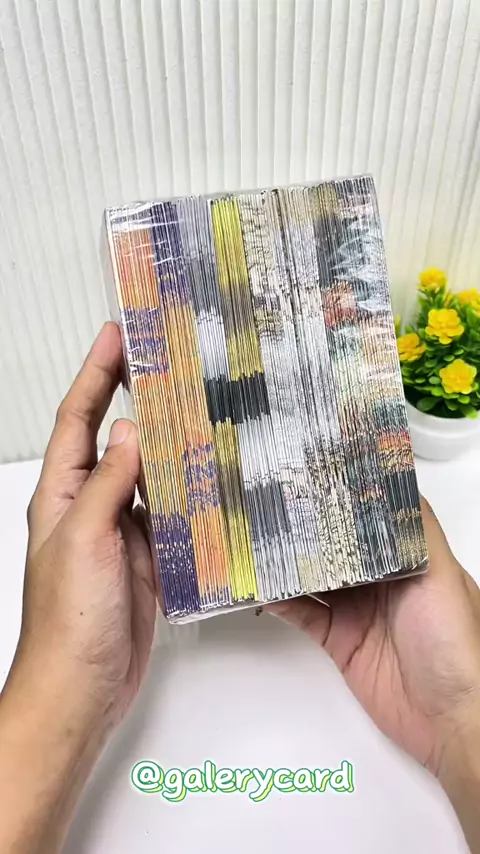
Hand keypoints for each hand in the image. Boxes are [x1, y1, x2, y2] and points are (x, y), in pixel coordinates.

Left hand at [0, 323, 156, 852]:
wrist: (82, 687)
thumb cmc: (68, 621)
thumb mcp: (83, 541)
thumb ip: (107, 484)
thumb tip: (127, 431)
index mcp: (62, 494)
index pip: (78, 418)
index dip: (95, 373)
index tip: (116, 334)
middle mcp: (89, 505)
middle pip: (112, 437)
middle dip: (131, 395)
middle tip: (163, 357)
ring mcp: (119, 530)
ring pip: (146, 472)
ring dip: (166, 440)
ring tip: (195, 404)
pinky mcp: (147, 555)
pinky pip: (169, 510)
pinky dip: (187, 488)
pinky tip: (208, 473)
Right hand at [269, 499, 479, 847]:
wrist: (449, 718)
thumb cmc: (456, 644)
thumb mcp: (441, 574)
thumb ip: (418, 530)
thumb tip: (398, 482)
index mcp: (407, 559)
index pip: (367, 522)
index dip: (341, 502)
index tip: (313, 479)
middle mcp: (380, 582)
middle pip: (335, 549)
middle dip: (307, 530)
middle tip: (273, 507)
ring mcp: (357, 612)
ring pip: (314, 579)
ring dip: (287, 564)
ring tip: (258, 542)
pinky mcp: (339, 642)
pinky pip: (304, 616)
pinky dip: (281, 603)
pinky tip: (264, 589)